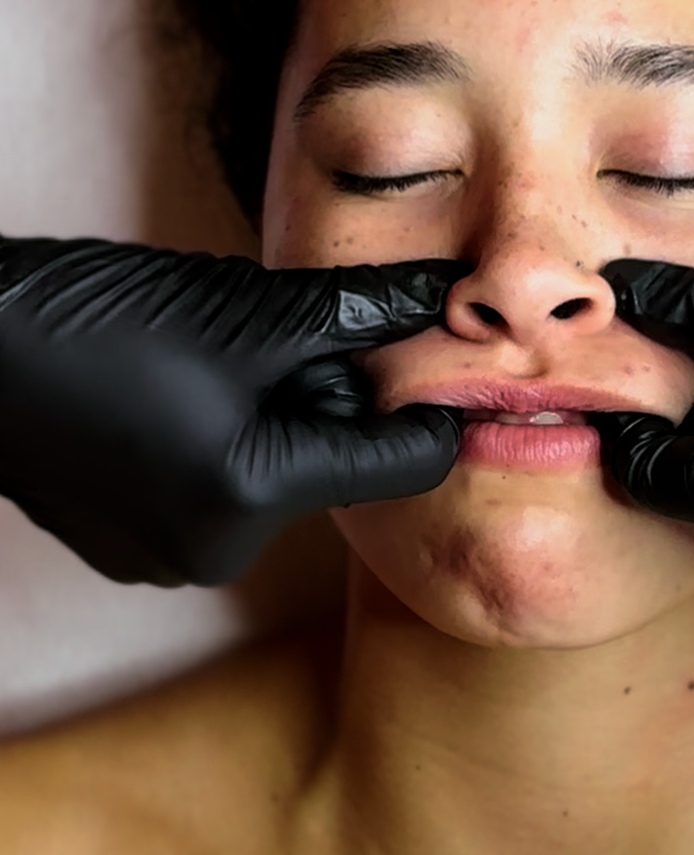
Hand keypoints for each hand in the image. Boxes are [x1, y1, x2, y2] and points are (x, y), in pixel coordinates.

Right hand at [0, 236, 467, 584]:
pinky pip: (219, 494)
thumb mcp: (244, 307)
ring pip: (275, 477)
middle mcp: (219, 549)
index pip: (406, 466)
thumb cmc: (90, 319)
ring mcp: (169, 559)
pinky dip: (219, 444)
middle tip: (270, 337)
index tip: (428, 355)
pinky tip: (166, 397)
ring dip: (271, 416)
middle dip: (325, 397)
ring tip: (204, 362)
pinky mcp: (133, 550)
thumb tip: (443, 295)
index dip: (430, 406)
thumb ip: (358, 307)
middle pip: (333, 467)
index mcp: (256, 493)